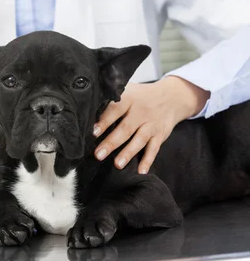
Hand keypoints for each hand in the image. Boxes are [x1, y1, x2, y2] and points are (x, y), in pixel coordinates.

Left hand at [93, 77, 209, 173]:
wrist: (171, 97)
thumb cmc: (142, 95)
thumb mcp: (128, 90)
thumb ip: (112, 99)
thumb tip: (89, 110)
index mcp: (129, 99)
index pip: (115, 109)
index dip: (104, 121)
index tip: (93, 132)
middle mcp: (141, 111)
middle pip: (125, 128)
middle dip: (111, 142)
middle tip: (98, 154)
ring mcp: (151, 124)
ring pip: (139, 139)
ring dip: (128, 153)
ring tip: (117, 164)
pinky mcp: (160, 134)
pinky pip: (154, 148)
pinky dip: (148, 160)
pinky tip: (141, 170)